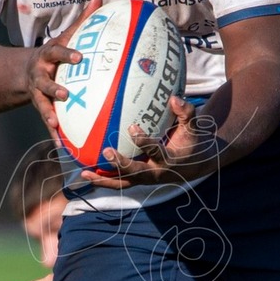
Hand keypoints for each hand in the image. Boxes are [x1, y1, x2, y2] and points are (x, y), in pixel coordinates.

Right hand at [22, 0, 100, 135]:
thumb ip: (82, 20)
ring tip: (55, 125)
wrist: (21, 74)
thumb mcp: (64, 37)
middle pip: (44, 82)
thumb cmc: (53, 54)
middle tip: (65, 94)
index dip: (67, 54)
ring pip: (42, 105)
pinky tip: (64, 147)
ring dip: (49, 115)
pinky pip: (49, 122)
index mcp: (48, 57)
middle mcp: (40, 76)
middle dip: (53, 88)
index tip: (78, 57)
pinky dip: (56, 135)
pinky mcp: (42, 109)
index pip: (57, 52)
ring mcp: (38, 94)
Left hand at [81, 94, 214, 189]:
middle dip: (121, 164)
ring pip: (123, 183)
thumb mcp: (194, 127)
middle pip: (136, 172)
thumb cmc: (192, 141)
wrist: (195, 165)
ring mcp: (146, 179)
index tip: (132, 127)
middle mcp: (156, 172)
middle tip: (106, 152)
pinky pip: (119, 182)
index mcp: (169, 160)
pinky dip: (103, 180)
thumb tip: (174, 98)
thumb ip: (186, 112)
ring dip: (104, 180)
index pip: (156, 151)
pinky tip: (86, 172)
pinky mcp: (138, 180)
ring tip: (84, 173)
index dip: (144, 142)